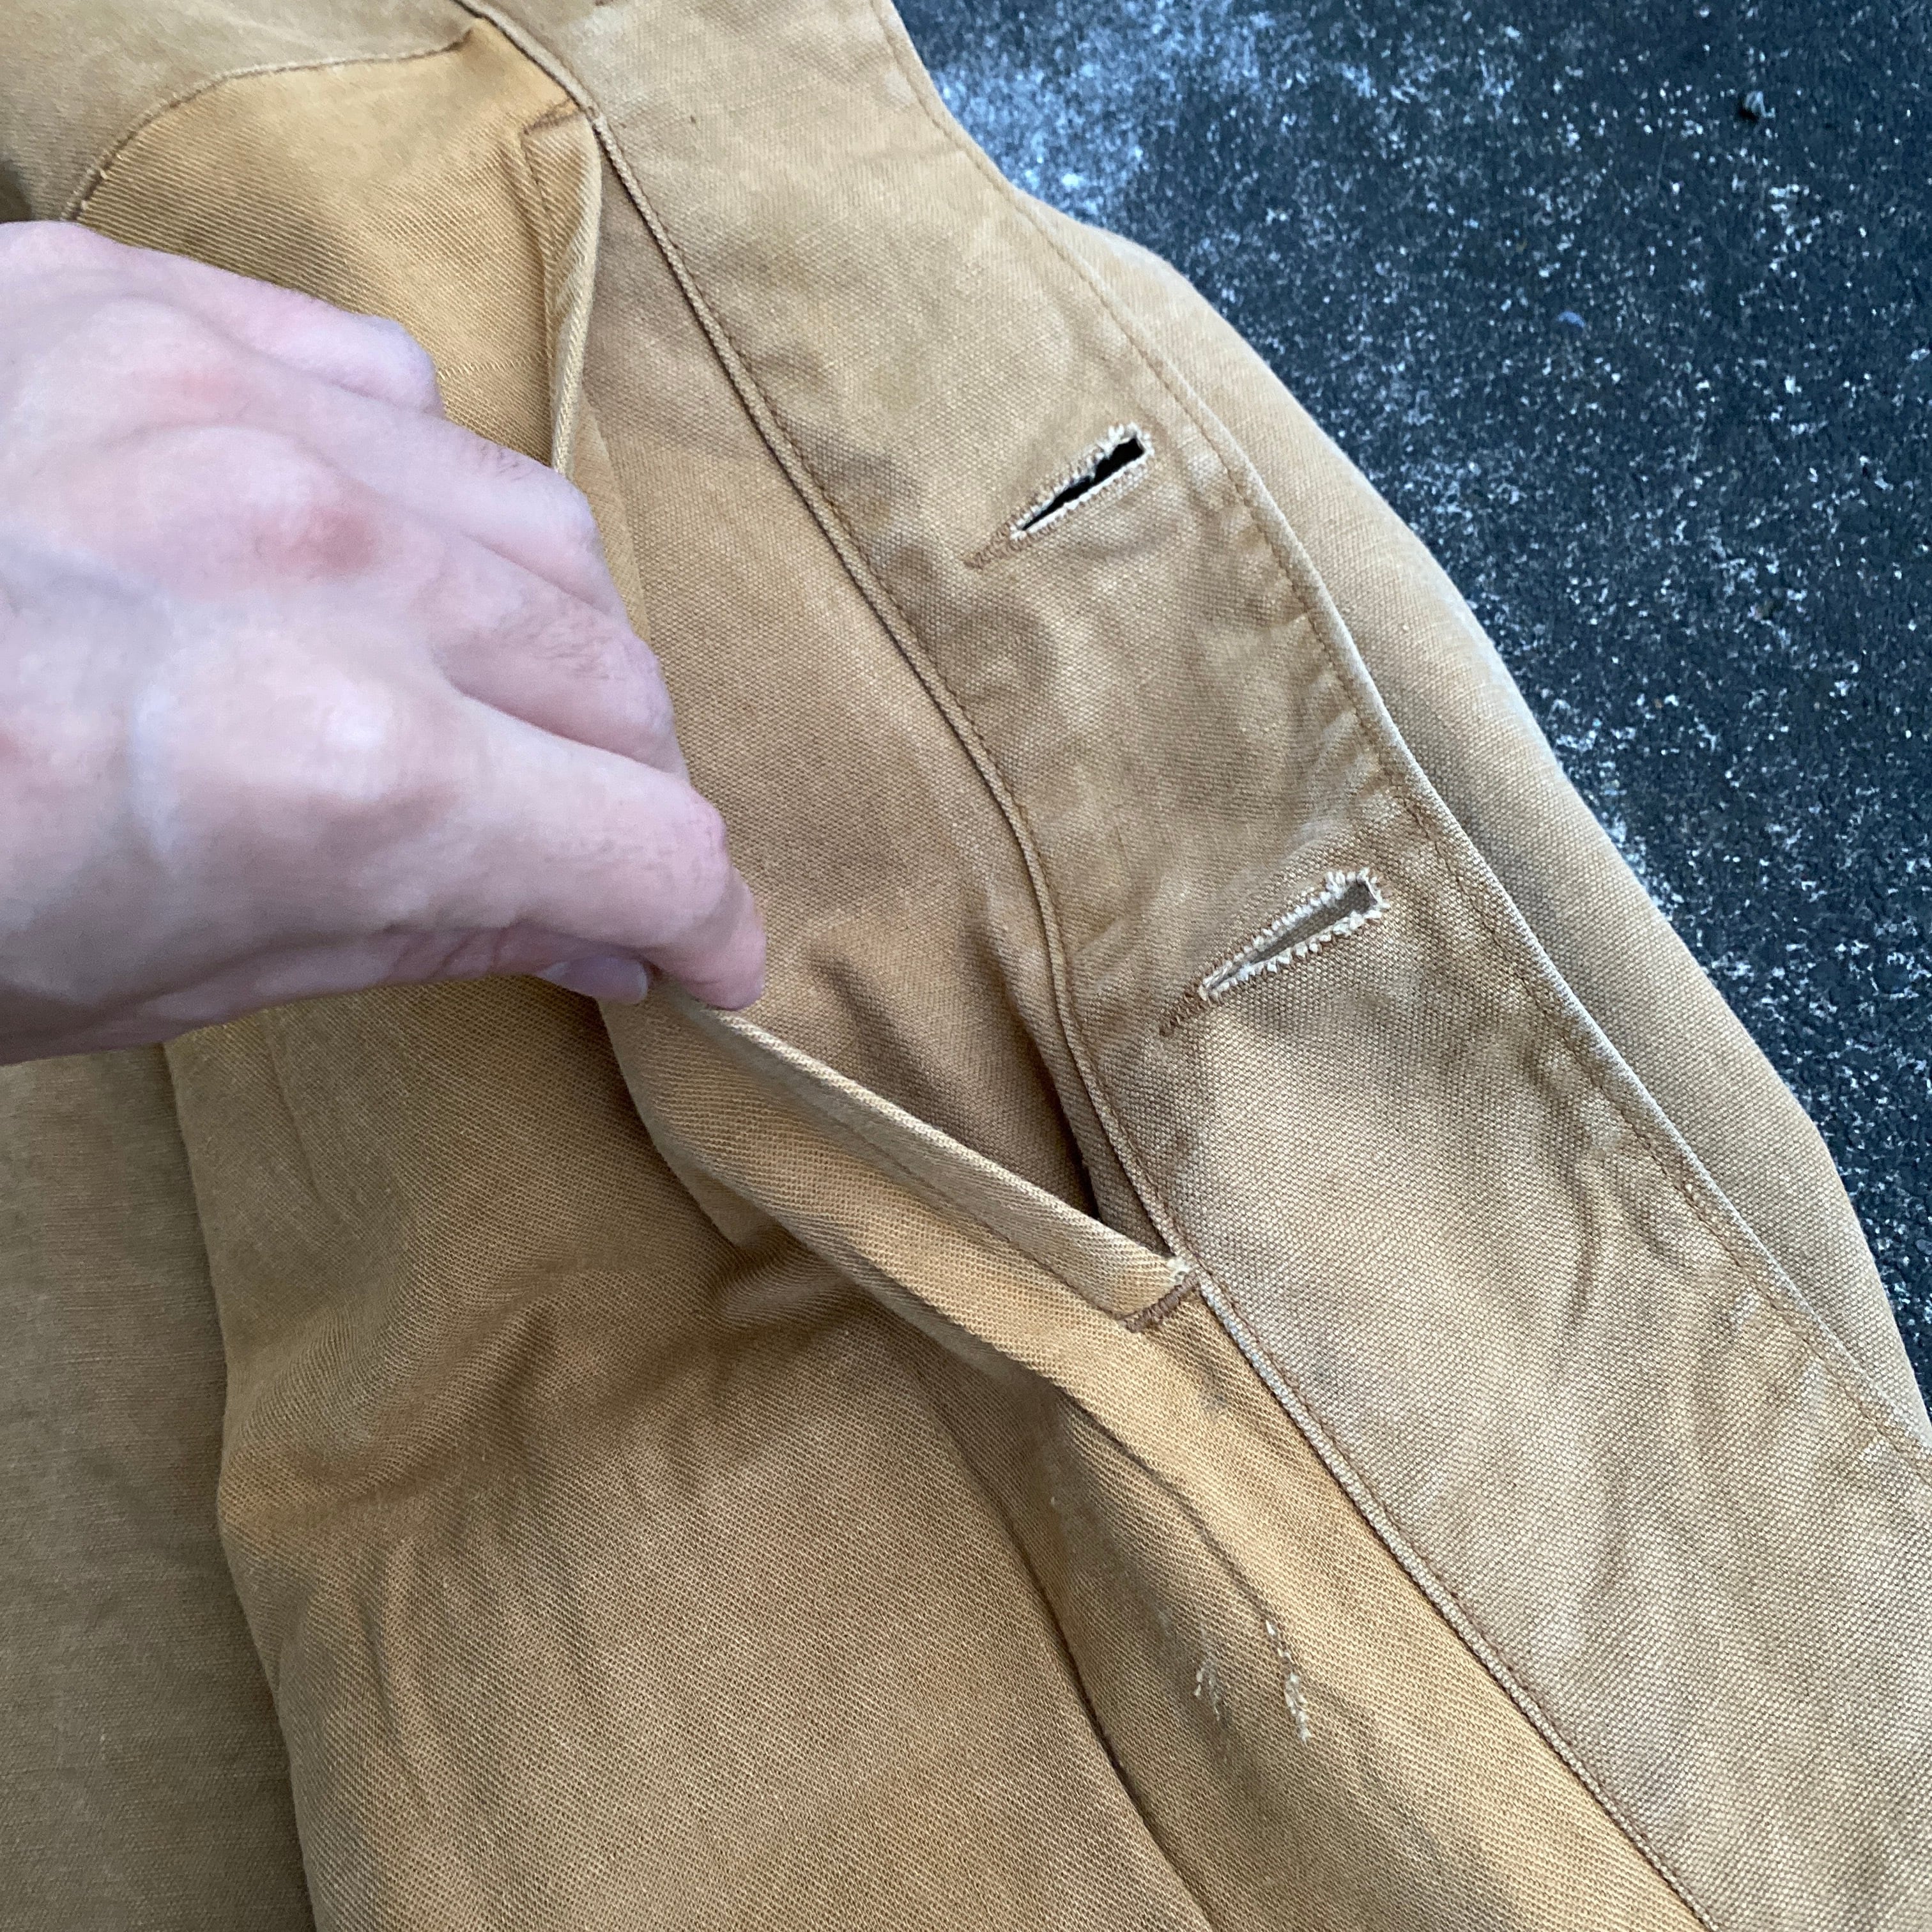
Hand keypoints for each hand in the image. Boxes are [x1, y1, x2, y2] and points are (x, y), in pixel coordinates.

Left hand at [0, 221, 763, 1064]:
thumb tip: (593, 926)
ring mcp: (224, 408)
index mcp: (333, 773)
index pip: (647, 842)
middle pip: (617, 678)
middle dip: (626, 791)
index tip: (699, 953)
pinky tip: (362, 551)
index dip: (700, 920)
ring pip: (535, 525)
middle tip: (580, 850)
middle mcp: (319, 565)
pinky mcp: (125, 305)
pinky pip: (386, 387)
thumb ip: (413, 931)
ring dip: (546, 642)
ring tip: (485, 702)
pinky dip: (416, 487)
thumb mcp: (154, 981)